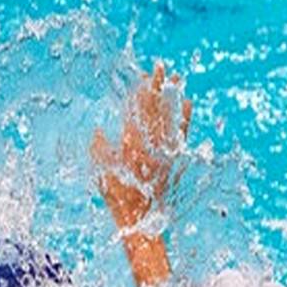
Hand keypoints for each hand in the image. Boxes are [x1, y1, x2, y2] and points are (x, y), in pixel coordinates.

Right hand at [91, 62, 191, 227]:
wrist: (140, 219)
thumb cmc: (117, 196)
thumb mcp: (101, 172)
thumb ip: (99, 150)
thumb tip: (99, 132)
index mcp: (132, 144)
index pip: (139, 110)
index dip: (143, 91)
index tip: (145, 75)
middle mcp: (152, 144)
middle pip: (157, 109)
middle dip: (159, 87)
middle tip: (162, 67)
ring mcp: (165, 151)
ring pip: (171, 117)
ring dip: (173, 97)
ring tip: (178, 80)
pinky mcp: (173, 159)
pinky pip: (181, 132)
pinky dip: (185, 117)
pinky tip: (188, 105)